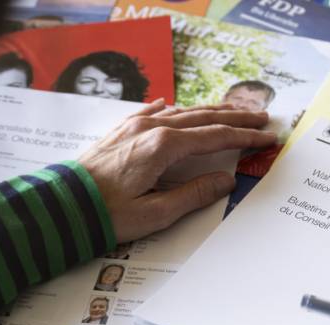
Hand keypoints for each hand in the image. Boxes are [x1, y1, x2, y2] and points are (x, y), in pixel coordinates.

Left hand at [78, 99, 276, 242]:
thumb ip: (194, 195)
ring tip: (232, 111)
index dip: (245, 137)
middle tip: (262, 118)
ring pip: (181, 112)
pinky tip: (172, 104)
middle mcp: (151, 129)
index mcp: (164, 147)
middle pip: (203, 118)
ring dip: (209, 111)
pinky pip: (151, 113)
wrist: (61, 206)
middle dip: (236, 118)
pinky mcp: (120, 131)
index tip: (267, 137)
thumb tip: (225, 180)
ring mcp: (134, 126)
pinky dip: (171, 109)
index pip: (216, 137)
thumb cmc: (106, 214)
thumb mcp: (156, 213)